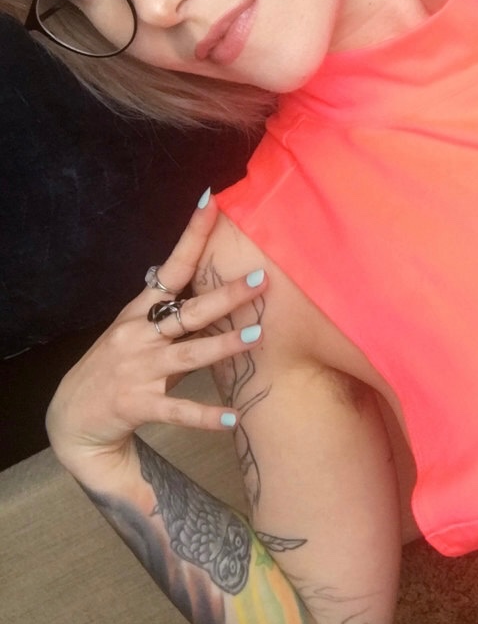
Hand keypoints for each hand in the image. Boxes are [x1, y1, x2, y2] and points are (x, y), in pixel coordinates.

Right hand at [46, 192, 266, 473]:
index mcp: (138, 313)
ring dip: (222, 345)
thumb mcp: (137, 334)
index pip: (170, 267)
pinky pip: (177, 410)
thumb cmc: (115, 369)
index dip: (192, 237)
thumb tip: (213, 289)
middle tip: (261, 280)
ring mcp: (137, 370)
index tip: (212, 205)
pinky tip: (231, 418)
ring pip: (187, 355)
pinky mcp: (137, 405)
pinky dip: (204, 415)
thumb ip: (172, 317)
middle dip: (224, 295)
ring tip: (256, 336)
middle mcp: (137, 337)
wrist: (71, 419)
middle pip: (188, 311)